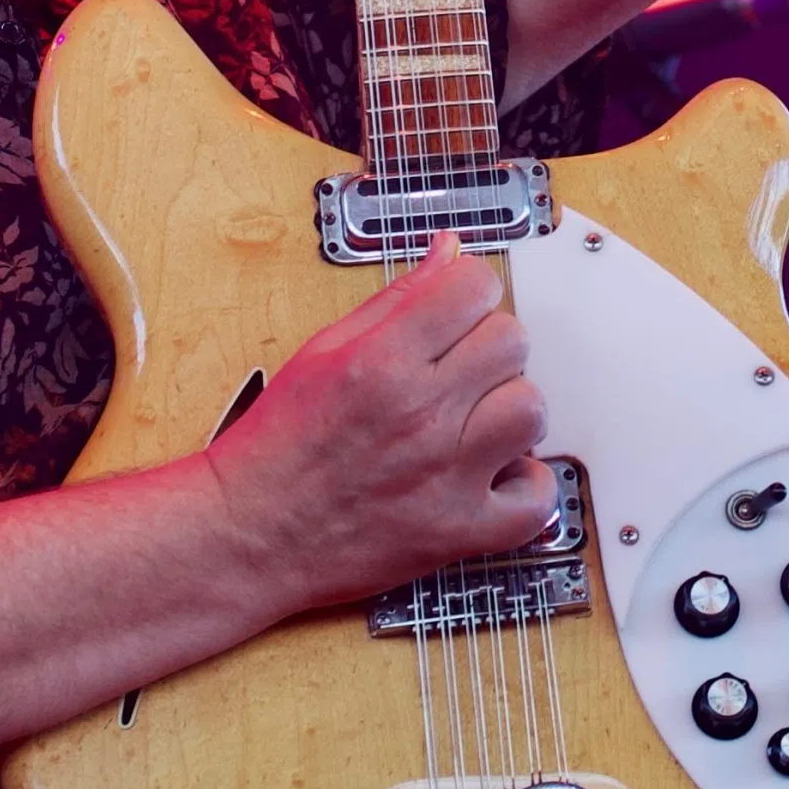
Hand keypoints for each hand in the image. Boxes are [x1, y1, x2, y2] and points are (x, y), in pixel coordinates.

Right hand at [197, 231, 557, 614]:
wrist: (252, 535)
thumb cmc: (277, 449)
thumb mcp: (322, 352)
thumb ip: (394, 300)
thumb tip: (447, 253)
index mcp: (381, 362)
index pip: (475, 287)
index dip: (469, 292)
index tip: (458, 310)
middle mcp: (420, 415)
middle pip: (511, 341)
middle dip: (488, 346)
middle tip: (458, 369)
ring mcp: (445, 476)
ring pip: (531, 410)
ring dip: (508, 410)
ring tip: (473, 421)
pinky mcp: (458, 531)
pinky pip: (536, 500)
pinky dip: (525, 486)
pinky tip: (493, 473)